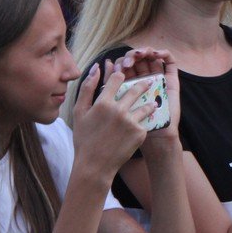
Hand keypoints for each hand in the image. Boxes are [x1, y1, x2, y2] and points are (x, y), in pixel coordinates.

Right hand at [72, 61, 156, 182]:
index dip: (121, 75)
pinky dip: (144, 122)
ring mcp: (131, 121)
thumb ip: (87, 88)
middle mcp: (119, 110)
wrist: (94, 165)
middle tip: (148, 82)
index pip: (117, 79)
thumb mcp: (79, 112)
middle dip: (142, 84)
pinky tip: (146, 123)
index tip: (125, 75)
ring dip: (149, 103)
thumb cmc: (84, 139)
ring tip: (151, 103)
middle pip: (136, 89)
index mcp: (103, 103)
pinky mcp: (140, 133)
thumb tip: (96, 67)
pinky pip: (145, 122)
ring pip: (145, 105)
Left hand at [111, 47, 181, 146]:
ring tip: (142, 54)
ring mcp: (158, 76)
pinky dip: (163, 54)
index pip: (125, 63)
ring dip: (146, 51)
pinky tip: (156, 54)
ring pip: (152, 55)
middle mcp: (143, 76)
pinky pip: (170, 61)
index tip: (118, 68)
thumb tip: (106, 62)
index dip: (121, 61)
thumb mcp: (114, 104)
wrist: (153, 138)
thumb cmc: (130, 126)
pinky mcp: (171, 78)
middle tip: (129, 62)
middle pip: (138, 57)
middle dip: (132, 55)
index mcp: (129, 81)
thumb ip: (108, 84)